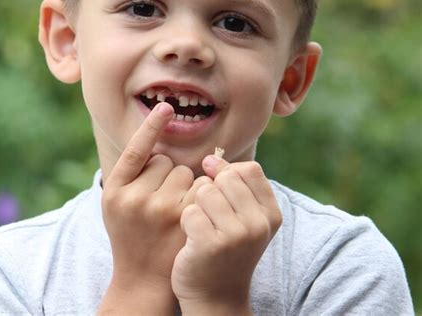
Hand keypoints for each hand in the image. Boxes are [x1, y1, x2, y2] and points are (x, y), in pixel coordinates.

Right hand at [99, 103, 203, 313]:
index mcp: (115, 191)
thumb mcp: (116, 203)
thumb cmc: (131, 233)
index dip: (151, 126)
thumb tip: (156, 136)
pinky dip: (200, 194)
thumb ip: (131, 173)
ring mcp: (161, 210)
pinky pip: (202, 187)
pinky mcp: (185, 220)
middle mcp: (135, 198)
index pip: (136, 150)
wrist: (143, 279)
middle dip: (168, 175)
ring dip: (185, 184)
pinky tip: (190, 212)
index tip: (165, 106)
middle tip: (159, 202)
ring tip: (173, 210)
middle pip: (167, 161)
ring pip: (186, 172)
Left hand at [171, 156, 281, 314]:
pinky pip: (189, 211)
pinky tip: (192, 239)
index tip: (218, 188)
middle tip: (211, 216)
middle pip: (226, 177)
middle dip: (211, 190)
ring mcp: (236, 235)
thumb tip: (210, 159)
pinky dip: (185, 222)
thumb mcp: (242, 218)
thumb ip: (234, 185)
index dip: (228, 172)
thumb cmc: (226, 249)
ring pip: (205, 191)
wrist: (216, 297)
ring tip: (202, 227)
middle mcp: (258, 224)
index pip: (250, 169)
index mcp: (271, 214)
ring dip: (196, 207)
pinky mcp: (211, 245)